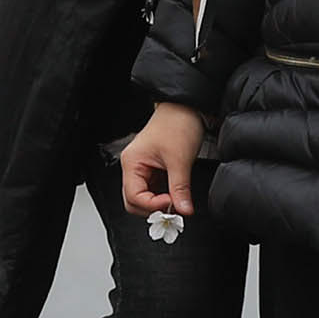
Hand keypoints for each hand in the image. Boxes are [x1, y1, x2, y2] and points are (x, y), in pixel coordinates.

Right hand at [120, 103, 204, 218]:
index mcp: (132, 162)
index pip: (133, 196)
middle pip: (134, 201)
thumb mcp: (180, 159)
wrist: (186, 107)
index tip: (172, 205)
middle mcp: (134, 166)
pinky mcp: (154, 169)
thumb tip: (183, 210)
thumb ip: (180, 188)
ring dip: (159, 204)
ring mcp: (143, 168)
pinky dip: (163, 196)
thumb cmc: (177, 123)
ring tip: (177, 203)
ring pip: (144, 197)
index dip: (152, 205)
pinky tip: (175, 195)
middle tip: (173, 210)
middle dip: (152, 209)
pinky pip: (154, 189)